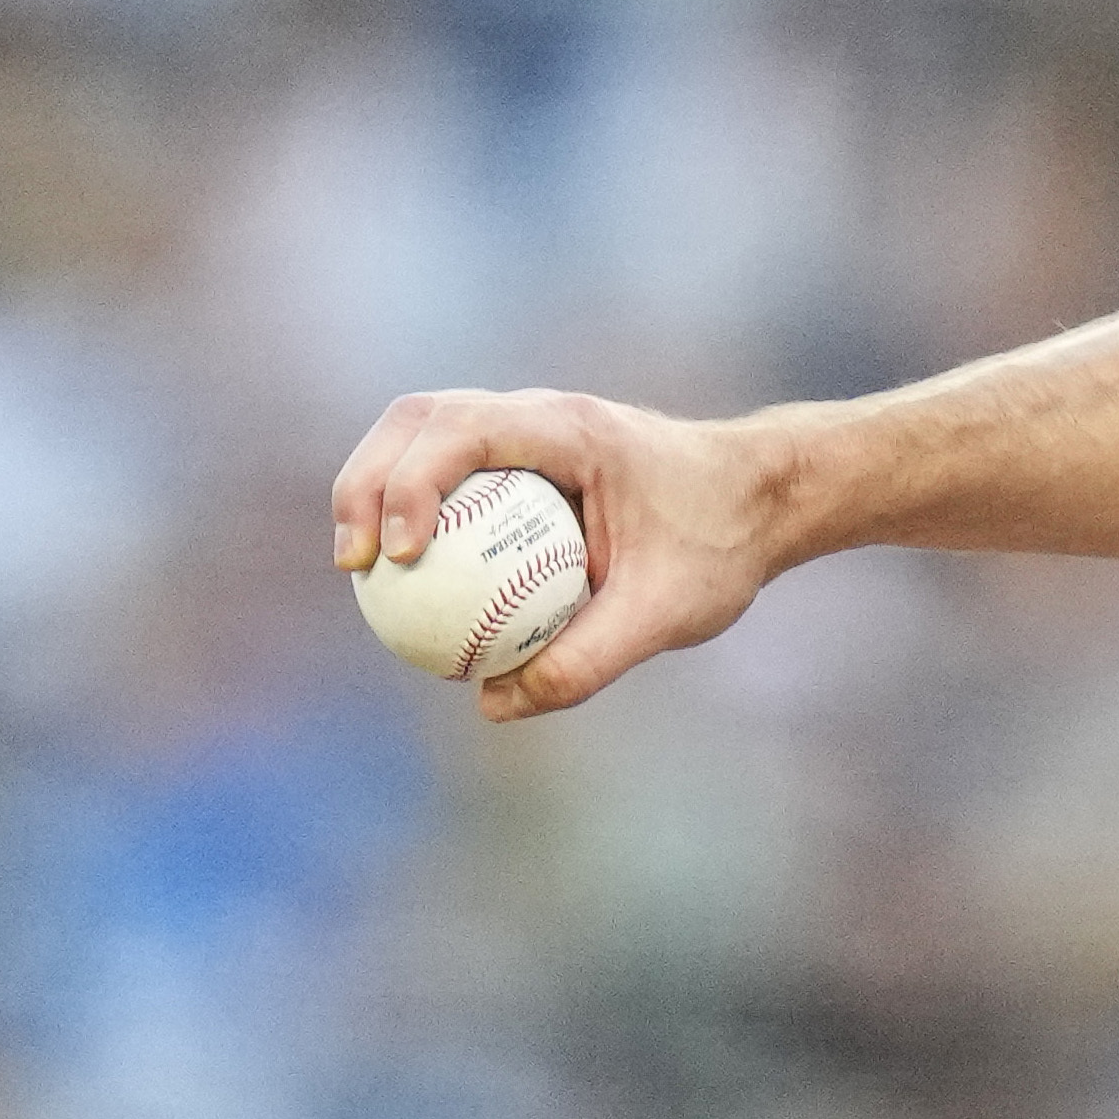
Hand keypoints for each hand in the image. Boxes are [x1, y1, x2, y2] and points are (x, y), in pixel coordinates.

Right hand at [330, 389, 803, 719]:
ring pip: (421, 433)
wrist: (763, 499)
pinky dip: (411, 508)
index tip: (405, 556)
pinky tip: (403, 582)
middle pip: (420, 418)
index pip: (465, 429)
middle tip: (355, 565)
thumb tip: (491, 702)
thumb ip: (587, 660)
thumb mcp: (667, 612)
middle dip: (367, 480)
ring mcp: (526, 429)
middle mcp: (540, 415)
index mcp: (573, 430)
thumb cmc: (722, 544)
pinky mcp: (520, 458)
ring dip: (374, 487)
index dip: (412, 482)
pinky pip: (448, 472)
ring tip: (360, 570)